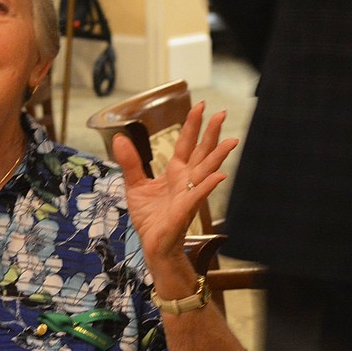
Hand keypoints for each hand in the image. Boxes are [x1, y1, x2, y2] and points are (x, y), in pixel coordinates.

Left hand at [112, 102, 236, 268]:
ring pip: (206, 171)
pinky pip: (198, 195)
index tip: (201, 106)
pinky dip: (208, 185)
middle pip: (202, 152)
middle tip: (222, 113)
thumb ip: (130, 162)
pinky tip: (220, 176)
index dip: (192, 125)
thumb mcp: (134, 185)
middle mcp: (186, 180)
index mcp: (175, 172)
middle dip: (212, 133)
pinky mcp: (185, 209)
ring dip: (218, 156)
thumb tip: (119, 138)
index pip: (186, 144)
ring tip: (231, 140)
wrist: (152, 244)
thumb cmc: (150, 217)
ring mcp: (188, 194)